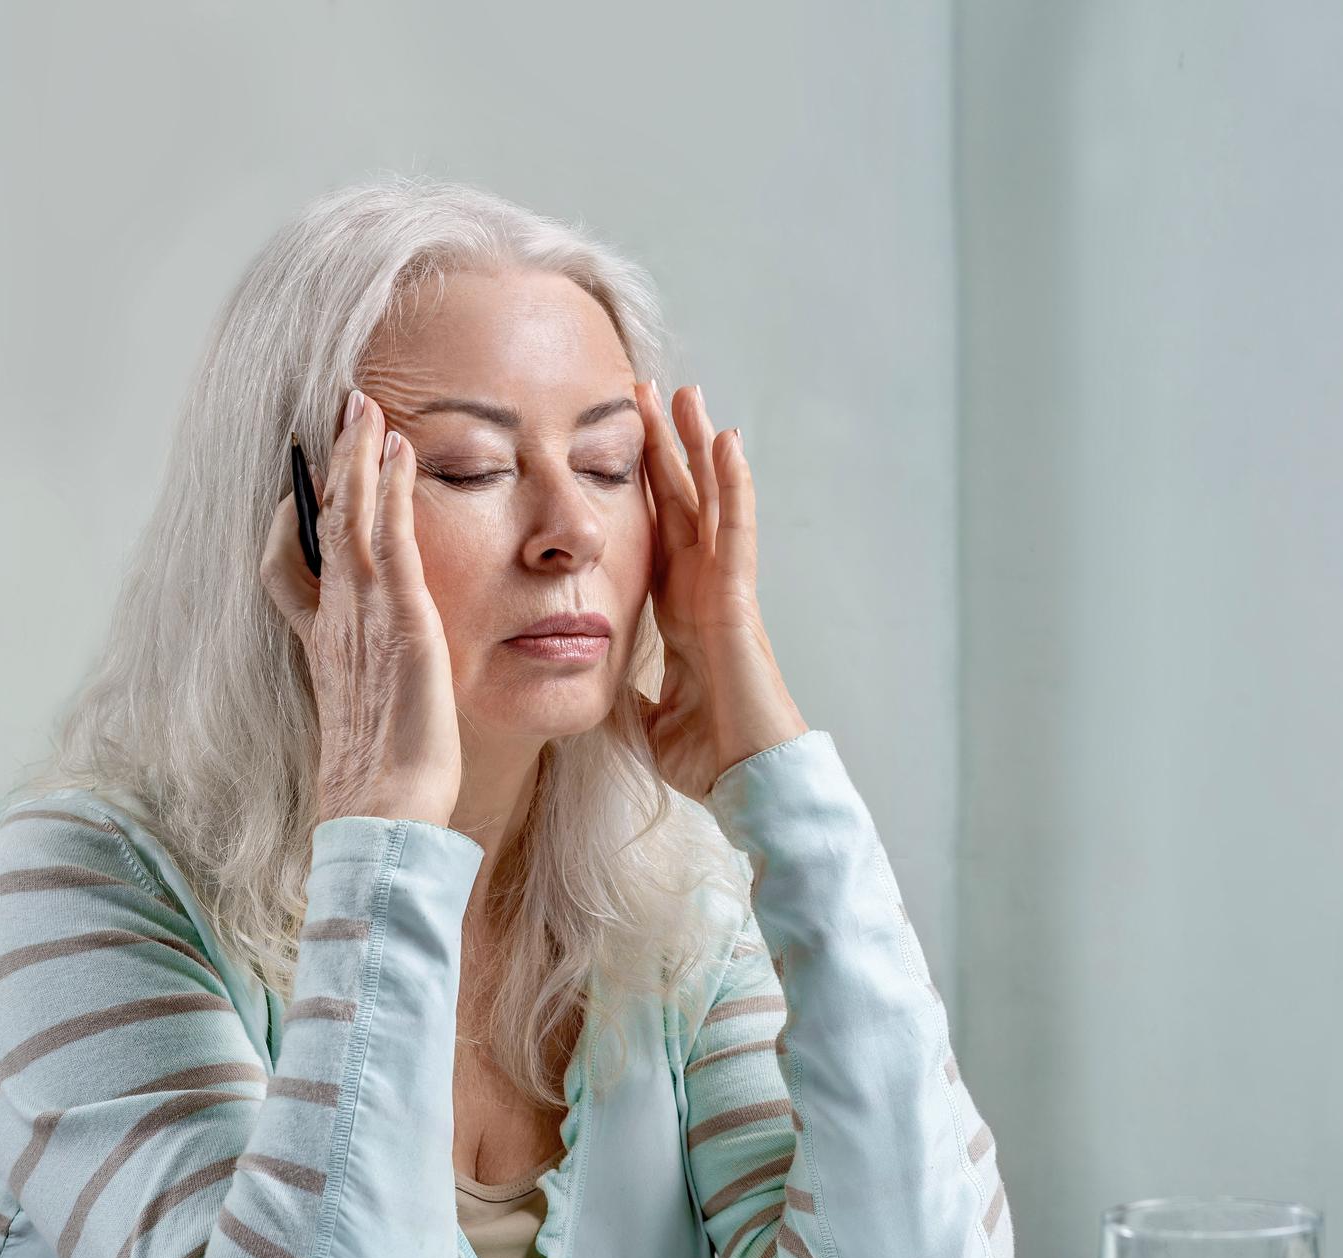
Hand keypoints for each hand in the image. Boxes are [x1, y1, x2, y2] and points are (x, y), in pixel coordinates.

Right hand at [261, 389, 462, 828]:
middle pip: (319, 523)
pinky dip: (390, 486)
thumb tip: (379, 688)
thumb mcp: (364, 722)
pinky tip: (398, 448)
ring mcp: (362, 615)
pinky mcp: (400, 618)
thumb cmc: (382, 782)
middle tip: (340, 412)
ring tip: (363, 405)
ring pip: (349, 514)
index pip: (289, 570)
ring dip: (356, 453)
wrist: (380, 809)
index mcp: (321, 646)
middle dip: (329, 463)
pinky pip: (390, 535)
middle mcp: (333, 621)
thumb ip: (364, 689)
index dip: (293, 523)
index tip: (304, 489)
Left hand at [632, 380, 808, 801]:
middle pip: (682, 503)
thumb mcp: (647, 718)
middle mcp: (703, 589)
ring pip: (711, 501)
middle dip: (665, 448)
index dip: (641, 490)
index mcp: (680, 613)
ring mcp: (724, 589)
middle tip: (649, 392)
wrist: (747, 781)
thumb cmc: (710, 757)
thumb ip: (627, 692)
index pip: (656, 534)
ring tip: (686, 394)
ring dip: (699, 447)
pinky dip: (731, 484)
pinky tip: (725, 439)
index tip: (621, 445)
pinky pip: (734, 530)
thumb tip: (595, 686)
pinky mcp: (738, 598)